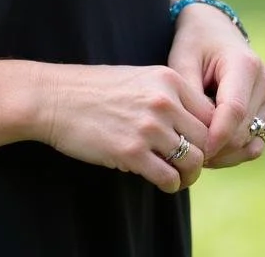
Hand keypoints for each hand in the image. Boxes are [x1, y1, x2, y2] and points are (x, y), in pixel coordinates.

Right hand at [36, 63, 214, 192]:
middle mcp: (163, 101)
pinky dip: (170, 185)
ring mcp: (148, 127)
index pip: (211, 112)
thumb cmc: (94, 89)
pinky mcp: (131, 152)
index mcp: (167, 79)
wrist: (53, 98)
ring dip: (188, 174)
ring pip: (193, 161)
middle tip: (189, 164)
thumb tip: (197, 125)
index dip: (210, 133)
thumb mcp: (138, 79)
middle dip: (202, 156)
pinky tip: (161, 181)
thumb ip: (168, 96)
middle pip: (207, 139)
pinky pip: (169, 178)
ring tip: (176, 176)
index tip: (199, 144)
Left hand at [167, 6, 264, 167]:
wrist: (214, 31)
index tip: (196, 150)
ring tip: (197, 150)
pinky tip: (213, 148)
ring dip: (224, 154)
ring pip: (251, 143)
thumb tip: (201, 134)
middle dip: (215, 148)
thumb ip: (191, 97)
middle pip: (242, 131)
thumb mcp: (183, 62)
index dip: (216, 135)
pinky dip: (235, 152)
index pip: (234, 110)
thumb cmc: (194, 45)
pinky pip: (256, 144)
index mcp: (245, 64)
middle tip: (187, 152)